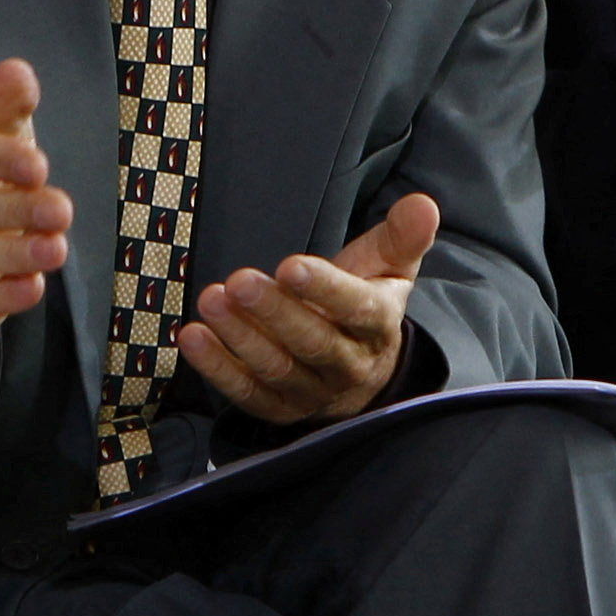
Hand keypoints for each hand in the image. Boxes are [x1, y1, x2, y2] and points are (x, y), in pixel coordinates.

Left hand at [178, 192, 434, 426]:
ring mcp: (315, 393)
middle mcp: (350, 366)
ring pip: (278, 370)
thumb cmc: (368, 301)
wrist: (362, 368)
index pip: (357, 310)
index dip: (325, 290)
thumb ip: (403, 235)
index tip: (290, 265)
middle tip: (240, 280)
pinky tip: (193, 337)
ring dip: (240, 337)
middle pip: (314, 343)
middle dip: (274, 312)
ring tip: (211, 300)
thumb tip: (422, 204)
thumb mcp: (390, 266)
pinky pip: (248, 395)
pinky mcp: (281, 411)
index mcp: (379, 326)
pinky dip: (218, 368)